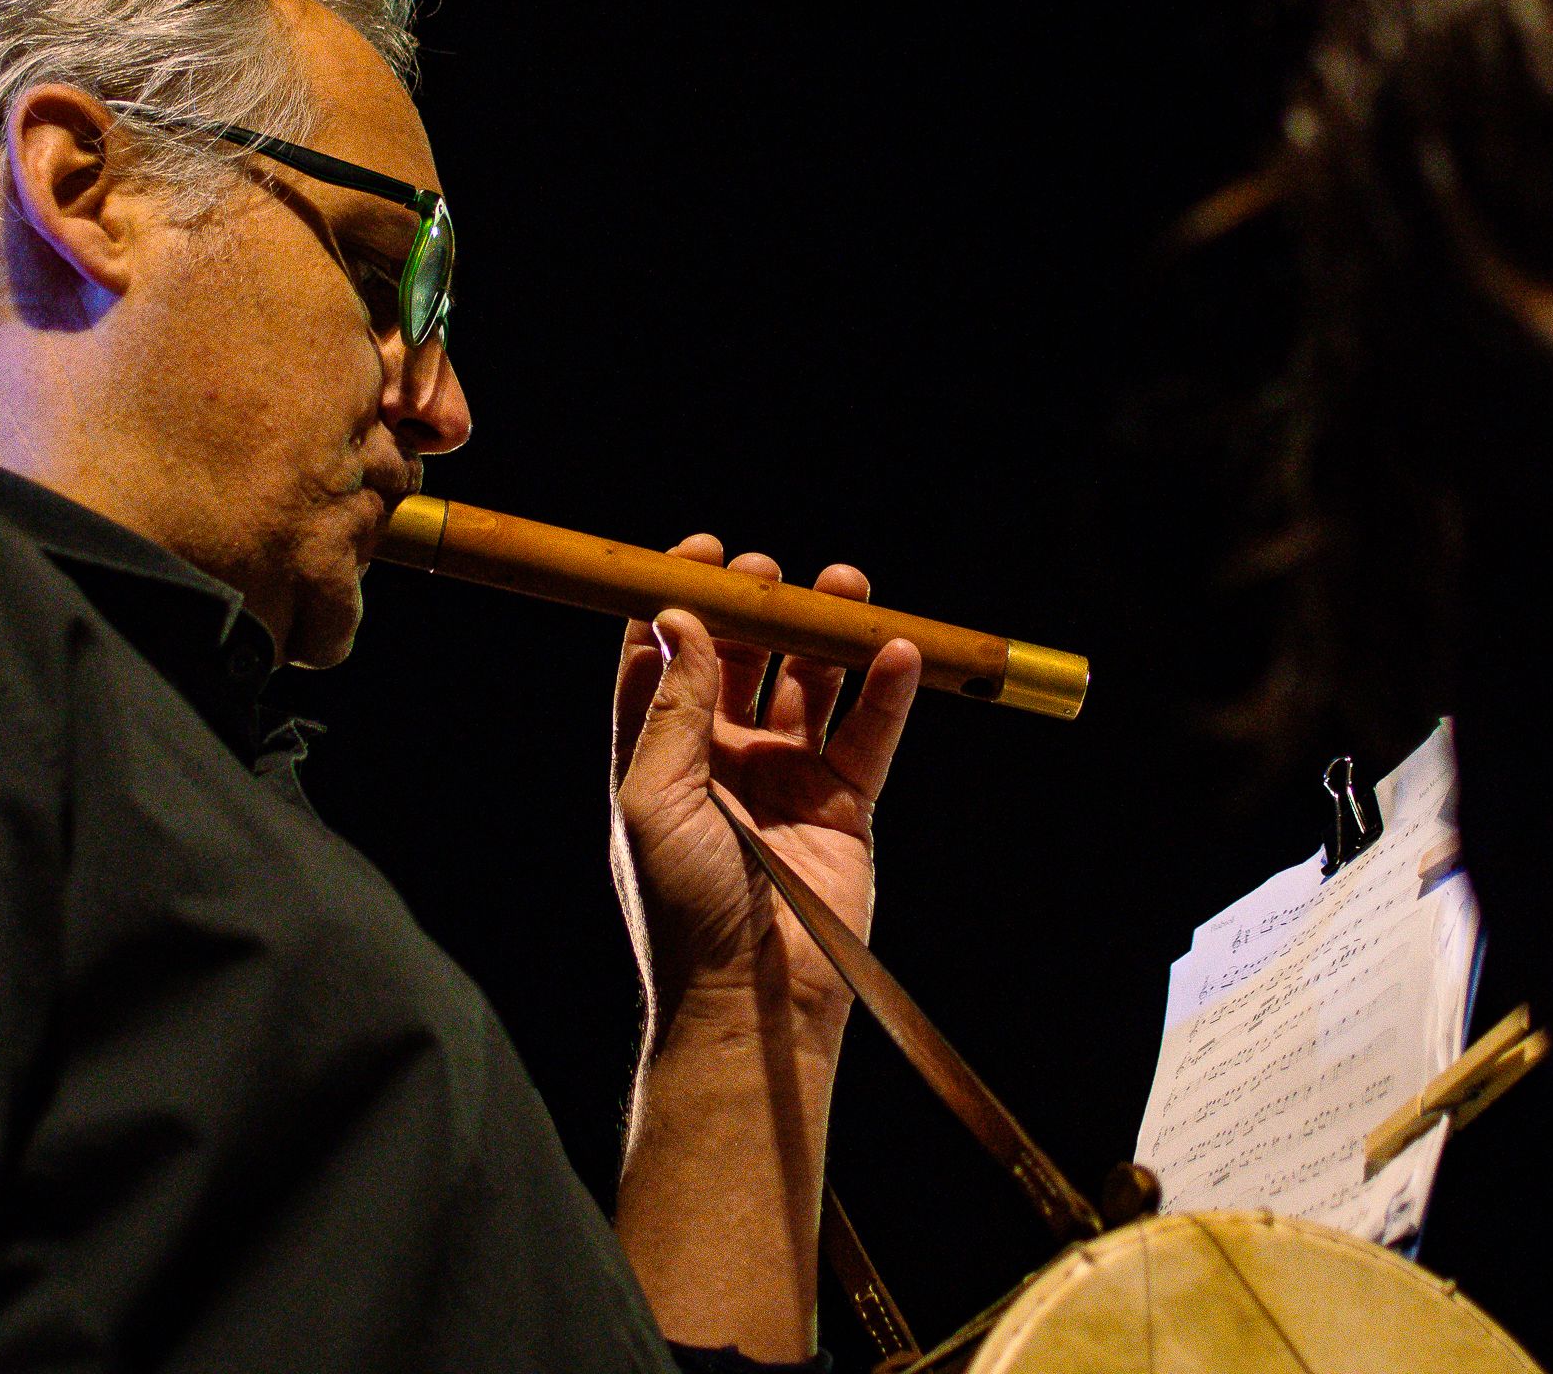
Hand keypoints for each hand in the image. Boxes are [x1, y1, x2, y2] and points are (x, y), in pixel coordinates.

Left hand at [608, 537, 921, 1040]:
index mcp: (660, 758)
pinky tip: (898, 651)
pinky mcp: (843, 807)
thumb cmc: (683, 910)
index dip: (679, 602)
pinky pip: (869, 735)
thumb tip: (678, 618)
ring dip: (826, 636)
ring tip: (845, 587)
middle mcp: (722, 761)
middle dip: (760, 609)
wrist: (750, 1002)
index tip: (701, 551)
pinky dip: (887, 692)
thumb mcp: (654, 799)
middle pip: (744, 661)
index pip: (665, 660)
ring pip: (811, 686)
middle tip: (775, 571)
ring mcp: (785, 781)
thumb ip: (672, 708)